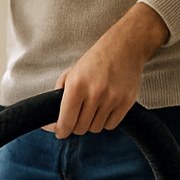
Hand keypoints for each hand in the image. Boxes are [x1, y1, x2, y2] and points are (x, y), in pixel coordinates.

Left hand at [51, 2, 168, 137]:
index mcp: (76, 86)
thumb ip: (59, 96)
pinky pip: (111, 125)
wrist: (125, 46)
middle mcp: (94, 93)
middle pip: (80, 129)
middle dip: (76, 126)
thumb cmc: (94, 61)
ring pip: (95, 128)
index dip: (61, 131)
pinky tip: (105, 108)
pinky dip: (106, 121)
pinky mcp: (126, 102)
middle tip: (78, 117)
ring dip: (91, 123)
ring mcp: (112, 99)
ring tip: (93, 108)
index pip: (65, 122)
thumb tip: (53, 122)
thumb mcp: (70, 73)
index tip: (61, 132)